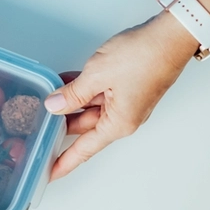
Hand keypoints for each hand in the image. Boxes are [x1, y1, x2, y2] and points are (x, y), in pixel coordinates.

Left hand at [45, 11, 197, 179]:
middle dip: (60, 124)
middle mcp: (123, 116)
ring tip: (45, 99)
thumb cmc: (143, 57)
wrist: (171, 35)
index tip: (49, 173)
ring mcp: (125, 100)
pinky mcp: (126, 84)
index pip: (84, 149)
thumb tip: (54, 107)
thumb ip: (73, 93)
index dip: (64, 161)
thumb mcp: (97, 76)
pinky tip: (62, 80)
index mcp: (118, 123)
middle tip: (37, 129)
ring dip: (69, 101)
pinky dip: (81, 87)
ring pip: (89, 106)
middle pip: (84, 126)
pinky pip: (97, 91)